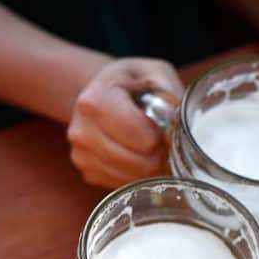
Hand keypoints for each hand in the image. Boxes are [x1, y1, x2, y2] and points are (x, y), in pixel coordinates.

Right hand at [67, 58, 182, 187]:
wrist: (98, 91)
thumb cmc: (131, 81)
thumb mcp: (155, 72)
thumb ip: (170, 95)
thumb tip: (176, 127)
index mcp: (96, 101)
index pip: (143, 138)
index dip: (162, 134)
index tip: (160, 122)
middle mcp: (82, 132)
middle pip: (141, 163)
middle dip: (159, 153)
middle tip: (160, 137)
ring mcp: (81, 156)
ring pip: (135, 179)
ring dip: (151, 166)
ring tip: (148, 144)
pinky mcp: (88, 173)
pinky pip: (126, 186)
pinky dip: (139, 174)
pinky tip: (136, 153)